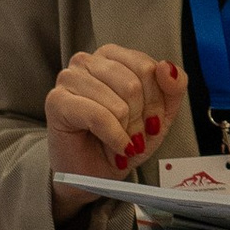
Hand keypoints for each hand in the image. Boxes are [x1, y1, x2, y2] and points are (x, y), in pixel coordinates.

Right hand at [44, 49, 183, 212]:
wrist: (94, 172)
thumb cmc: (121, 139)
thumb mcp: (159, 113)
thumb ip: (173, 87)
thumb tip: (168, 67)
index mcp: (112, 56)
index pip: (148, 67)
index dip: (156, 101)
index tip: (152, 122)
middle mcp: (88, 61)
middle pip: (134, 84)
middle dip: (141, 119)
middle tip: (138, 137)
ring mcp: (69, 78)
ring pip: (117, 102)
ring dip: (127, 131)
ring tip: (124, 144)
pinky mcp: (57, 101)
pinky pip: (98, 116)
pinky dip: (114, 137)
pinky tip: (117, 147)